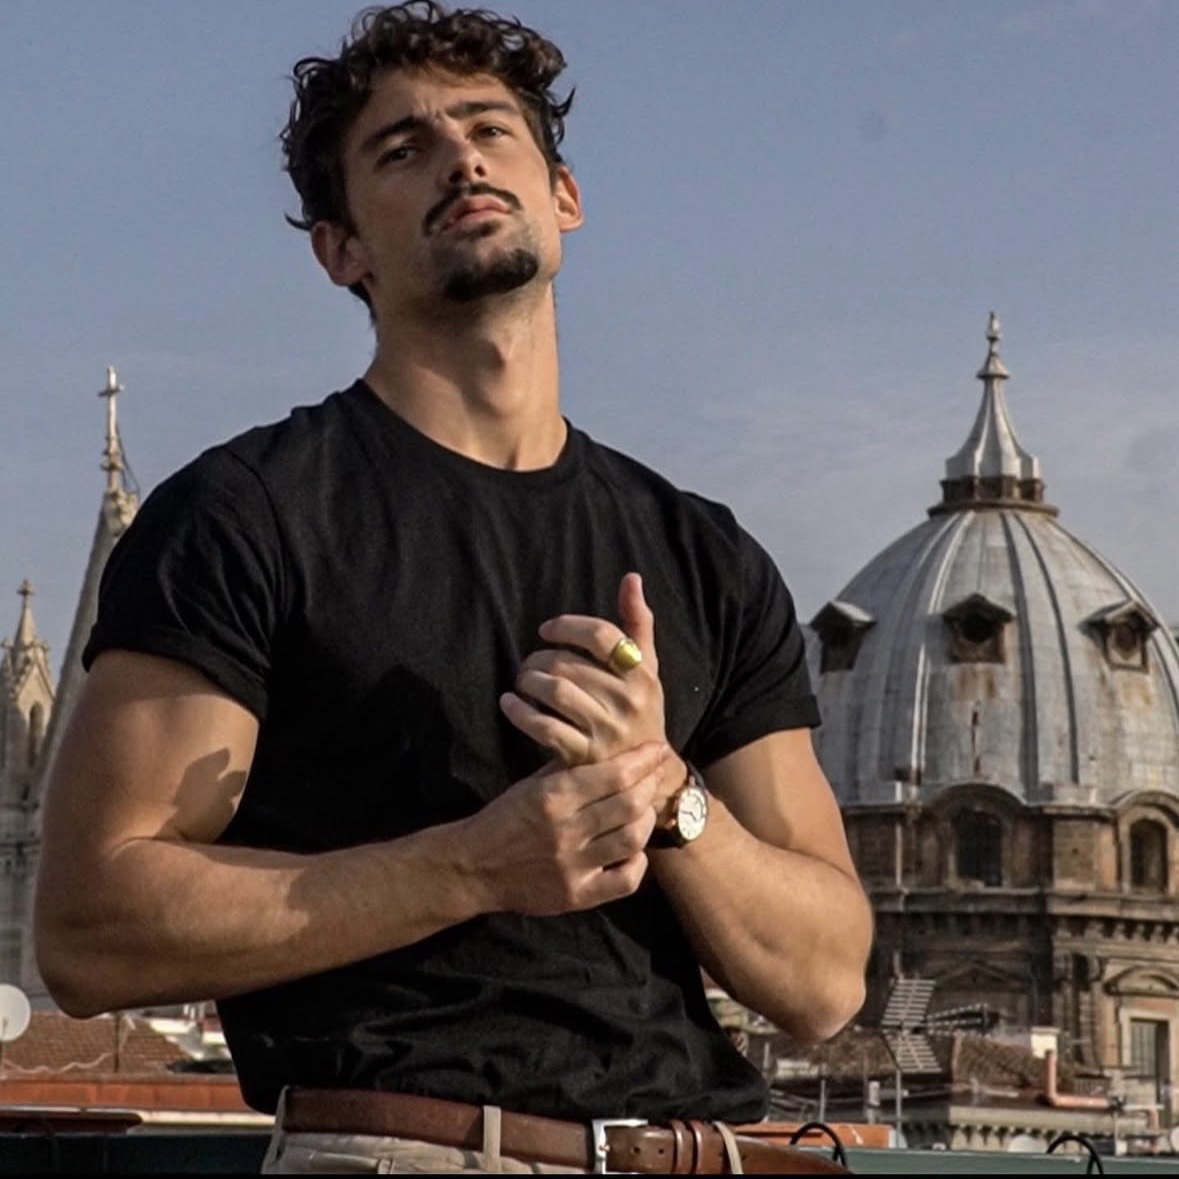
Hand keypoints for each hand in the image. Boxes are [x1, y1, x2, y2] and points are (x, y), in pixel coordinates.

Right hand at [464, 741, 669, 915]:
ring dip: (647, 820)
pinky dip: (638, 862)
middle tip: (657, 774)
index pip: (613, 774)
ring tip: (646, 808)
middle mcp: (565, 831)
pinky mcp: (577, 896)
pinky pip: (625, 881)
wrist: (473, 867)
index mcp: (553, 797)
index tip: (657, 750)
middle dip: (650, 784)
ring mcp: (573, 867)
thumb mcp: (531, 785)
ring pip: (632, 839)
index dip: (643, 760)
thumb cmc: (504, 818)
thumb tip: (608, 745)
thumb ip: (568, 769)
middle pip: (629, 804)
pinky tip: (634, 848)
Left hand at [499, 573, 667, 767]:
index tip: (547, 630)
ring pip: (556, 691)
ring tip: (523, 680)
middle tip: (529, 662)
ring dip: (529, 681)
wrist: (646, 772)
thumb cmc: (640, 708)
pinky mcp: (583, 756)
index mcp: (642, 673)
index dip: (568, 626)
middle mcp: (626, 700)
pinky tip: (509, 703)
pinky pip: (544, 728)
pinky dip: (520, 712)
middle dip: (539, 658)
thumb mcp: (647, 667)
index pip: (602, 635)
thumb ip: (638, 623)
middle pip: (570, 663)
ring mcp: (605, 730)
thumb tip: (631, 578)